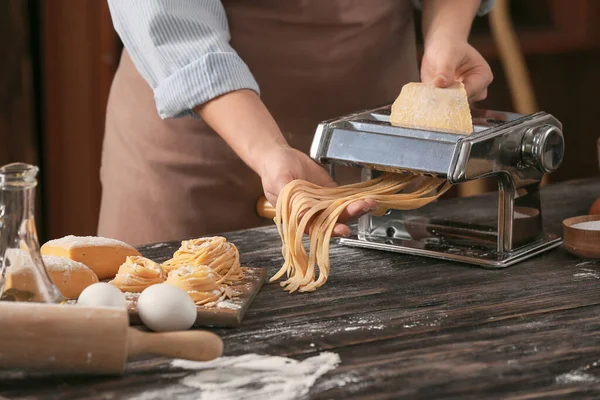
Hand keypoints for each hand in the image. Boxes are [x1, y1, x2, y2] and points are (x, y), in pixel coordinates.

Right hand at [260, 145, 376, 236]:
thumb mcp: (279, 182)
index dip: (329, 230)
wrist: (279, 155)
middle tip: (362, 207)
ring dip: (355, 208)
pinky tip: (365, 196)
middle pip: (332, 221)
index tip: (343, 229)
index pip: (315, 228)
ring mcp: (322, 203)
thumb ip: (289, 198)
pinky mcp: (329, 193)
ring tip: (368, 202)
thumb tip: (300, 215)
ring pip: (340, 210)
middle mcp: (311, 214)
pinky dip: (354, 198)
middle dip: (348, 216)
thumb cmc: (274, 170)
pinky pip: (343, 198)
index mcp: (296, 217)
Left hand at [420, 38, 492, 101]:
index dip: (456, 94)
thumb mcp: (448, 54)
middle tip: (434, 96)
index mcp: (482, 76)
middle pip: (464, 102)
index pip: (471, 91)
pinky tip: (427, 98)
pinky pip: (443, 106)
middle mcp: (476, 89)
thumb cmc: (449, 47)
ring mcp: (463, 96)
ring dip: (441, 103)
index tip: (440, 94)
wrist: (441, 46)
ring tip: (430, 96)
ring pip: (453, 107)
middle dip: (448, 101)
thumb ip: (445, 69)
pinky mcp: (450, 100)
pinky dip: (435, 103)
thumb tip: (440, 83)